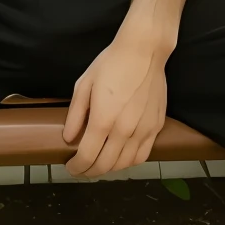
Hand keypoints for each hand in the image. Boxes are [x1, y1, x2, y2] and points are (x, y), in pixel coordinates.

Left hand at [61, 32, 170, 176]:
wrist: (144, 53)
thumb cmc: (110, 65)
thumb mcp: (84, 85)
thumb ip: (75, 114)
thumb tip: (68, 138)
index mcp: (103, 120)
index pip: (88, 156)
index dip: (77, 167)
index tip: (70, 168)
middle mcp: (124, 131)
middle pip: (106, 165)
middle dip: (90, 171)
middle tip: (81, 170)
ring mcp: (143, 131)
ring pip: (125, 164)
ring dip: (109, 169)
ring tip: (98, 165)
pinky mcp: (156, 128)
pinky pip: (143, 155)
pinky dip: (129, 162)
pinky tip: (120, 159)